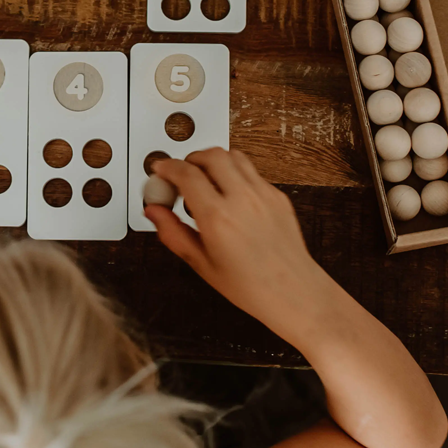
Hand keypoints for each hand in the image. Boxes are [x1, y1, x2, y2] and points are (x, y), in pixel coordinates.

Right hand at [144, 149, 332, 341]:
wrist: (293, 292)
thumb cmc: (250, 286)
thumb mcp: (202, 264)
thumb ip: (173, 233)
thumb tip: (153, 211)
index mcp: (219, 218)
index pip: (187, 174)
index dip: (168, 167)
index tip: (161, 170)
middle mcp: (242, 200)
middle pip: (211, 155)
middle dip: (191, 159)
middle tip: (182, 174)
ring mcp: (263, 194)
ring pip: (234, 156)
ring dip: (214, 162)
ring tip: (207, 182)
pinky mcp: (278, 195)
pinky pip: (252, 172)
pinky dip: (235, 174)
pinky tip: (231, 196)